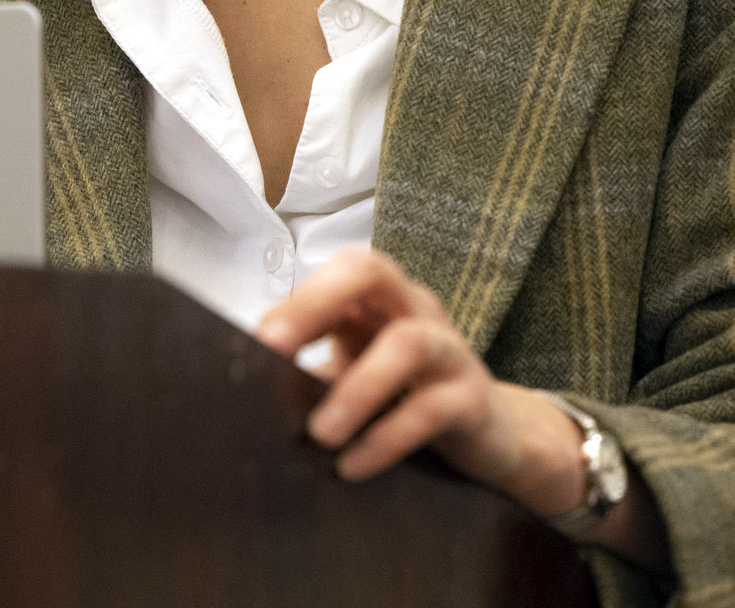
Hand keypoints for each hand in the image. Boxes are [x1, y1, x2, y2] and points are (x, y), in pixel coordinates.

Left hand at [256, 248, 672, 573]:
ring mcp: (449, 350)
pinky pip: (431, 410)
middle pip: (373, 272)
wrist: (494, 436)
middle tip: (274, 349)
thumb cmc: (406, 395)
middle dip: (318, 302)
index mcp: (381, 298)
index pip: (341, 268)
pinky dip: (387, 439)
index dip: (299, 294)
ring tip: (321, 433)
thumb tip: (239, 381)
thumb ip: (309, 366)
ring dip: (358, 387)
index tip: (258, 337)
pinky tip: (352, 467)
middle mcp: (416, 309)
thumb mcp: (357, 370)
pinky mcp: (472, 399)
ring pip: (408, 344)